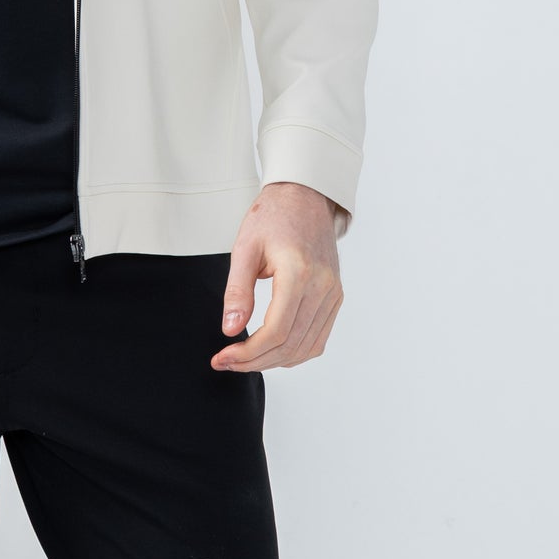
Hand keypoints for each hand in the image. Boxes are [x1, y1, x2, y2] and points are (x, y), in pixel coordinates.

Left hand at [211, 182, 344, 372]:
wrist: (305, 196)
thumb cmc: (273, 216)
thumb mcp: (245, 247)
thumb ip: (237, 290)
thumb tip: (230, 330)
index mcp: (298, 273)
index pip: (276, 332)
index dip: (247, 353)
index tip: (222, 357)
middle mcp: (322, 287)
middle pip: (290, 345)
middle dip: (255, 361)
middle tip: (227, 362)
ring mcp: (333, 293)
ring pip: (306, 348)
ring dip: (274, 361)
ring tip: (244, 358)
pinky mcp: (335, 296)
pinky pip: (318, 338)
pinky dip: (295, 353)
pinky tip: (272, 352)